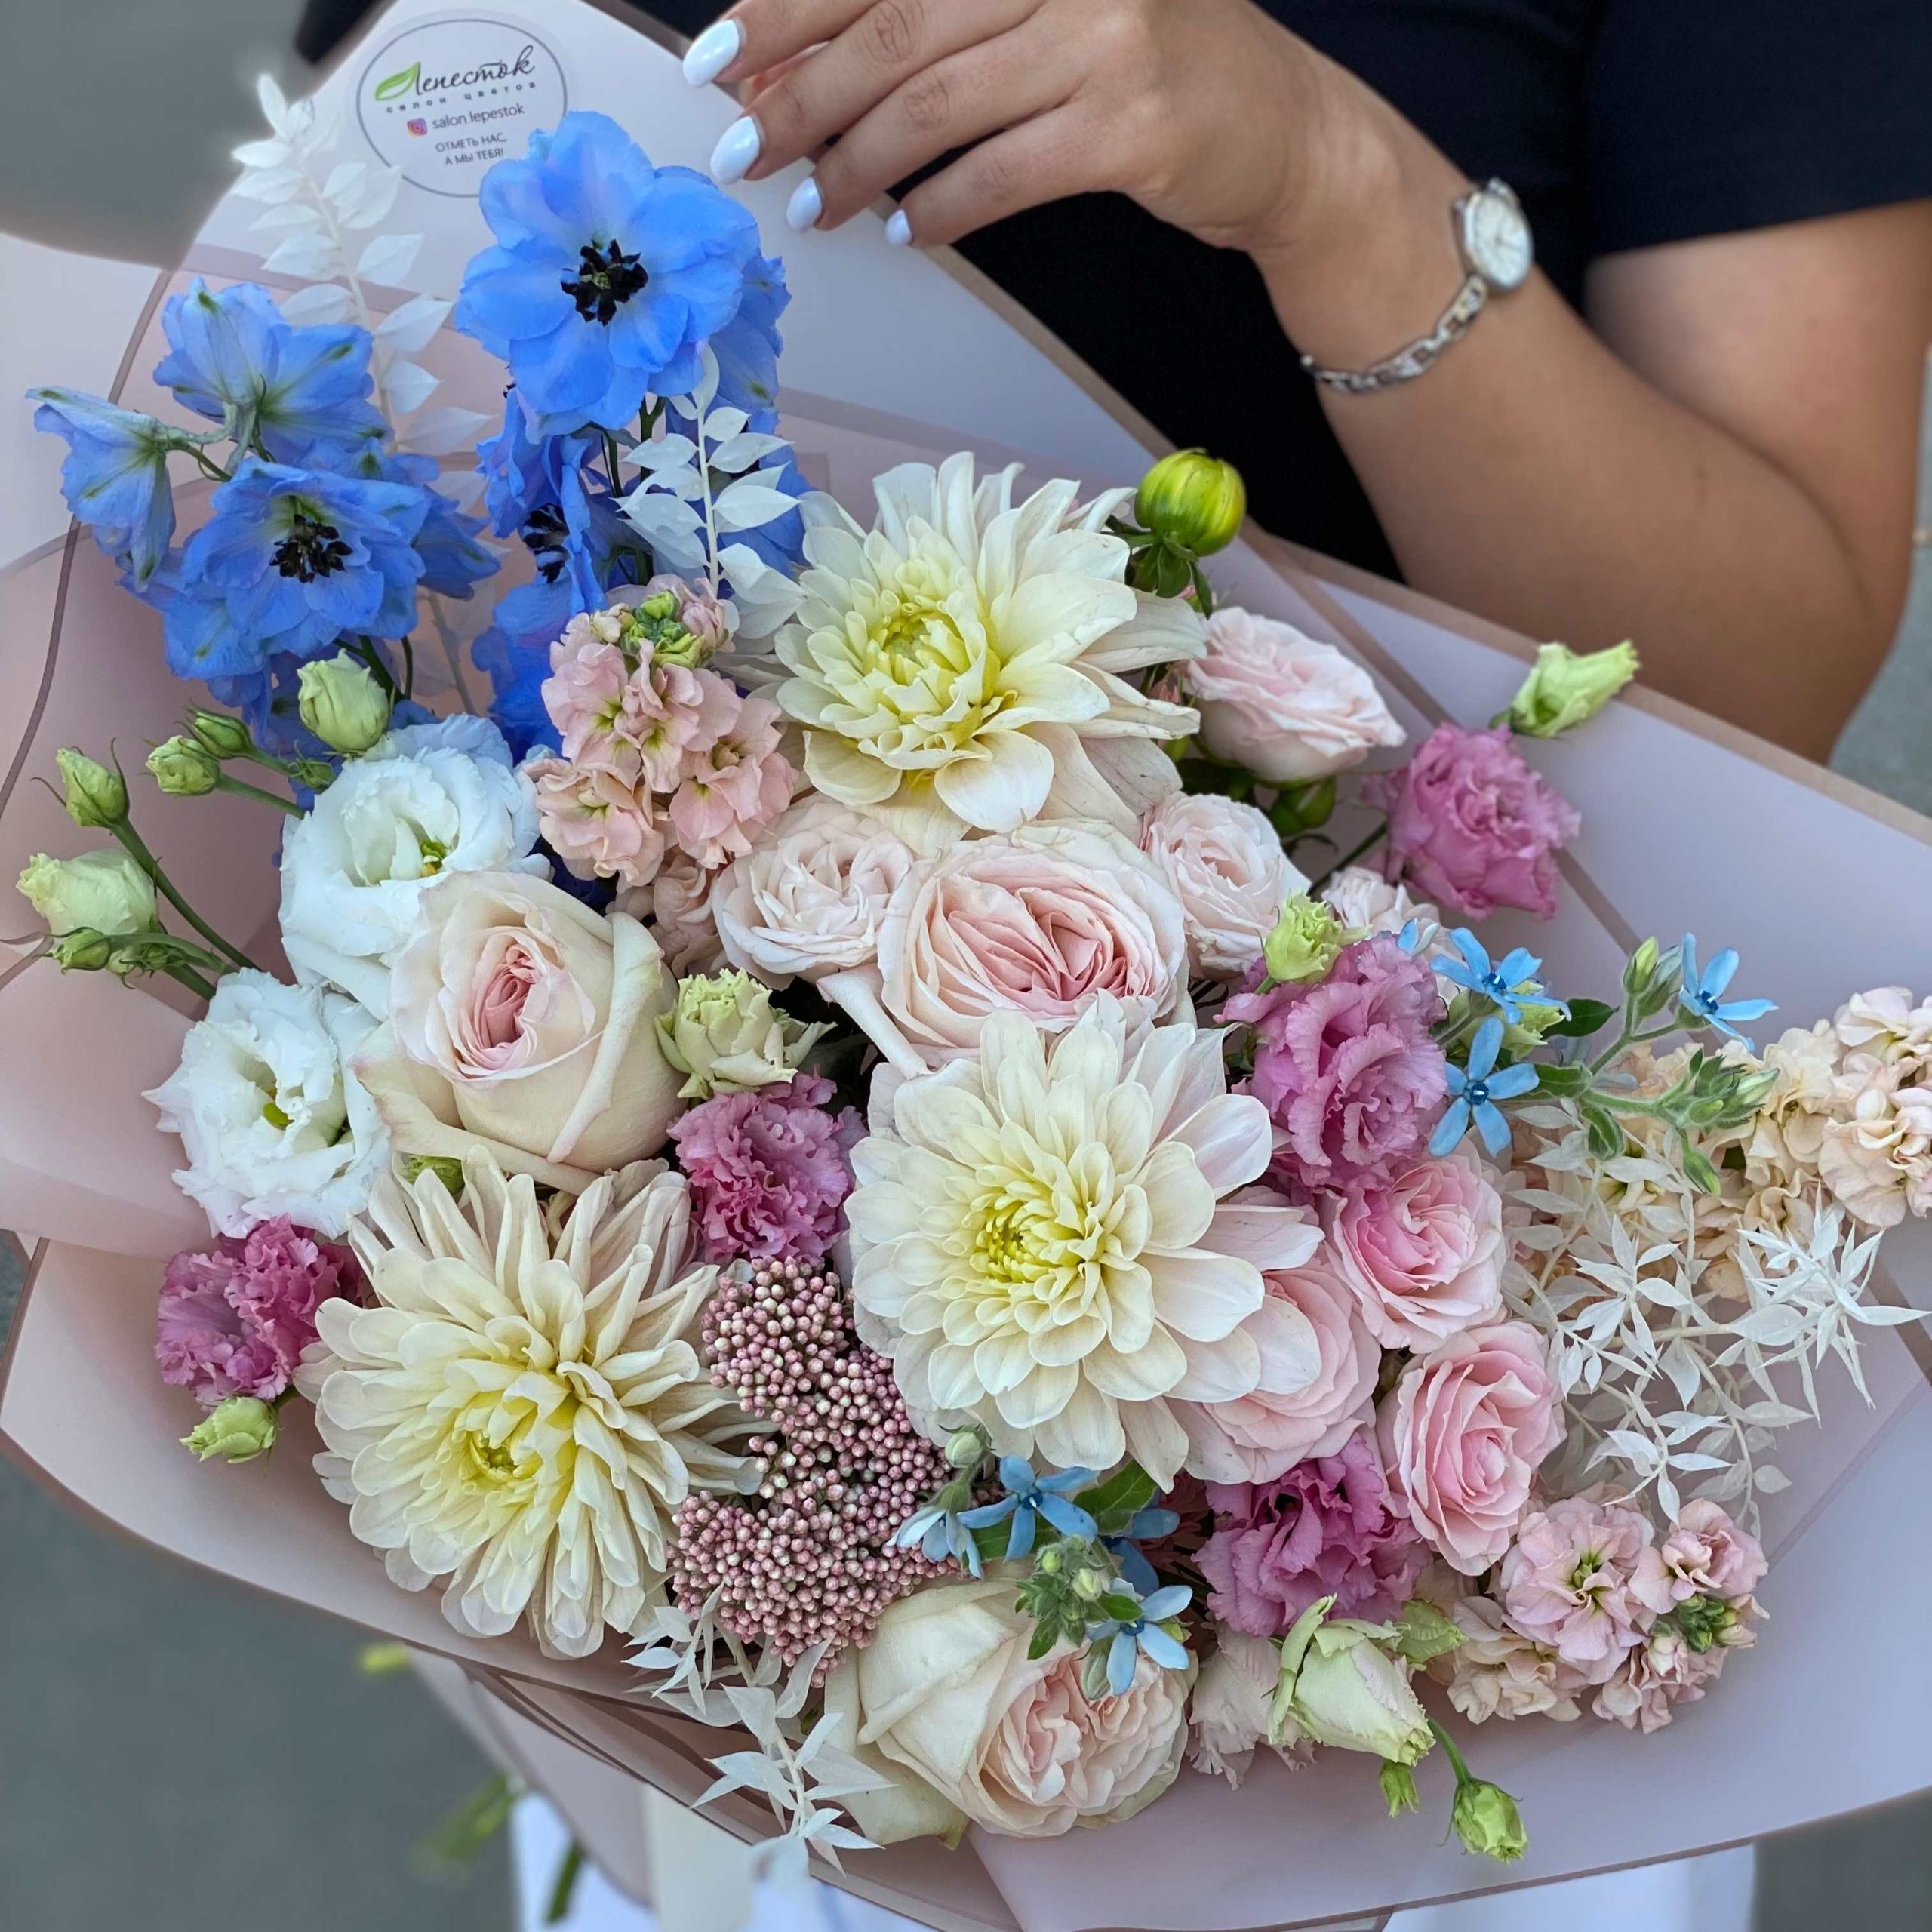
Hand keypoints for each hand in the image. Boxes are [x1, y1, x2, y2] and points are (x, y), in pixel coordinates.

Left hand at [687, 0, 1390, 260]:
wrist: (1284, 130)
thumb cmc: (1148, 67)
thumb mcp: (1048, 14)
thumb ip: (939, 22)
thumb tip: (797, 63)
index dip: (789, 7)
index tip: (720, 56)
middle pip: (897, 25)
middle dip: (803, 94)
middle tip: (744, 150)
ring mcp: (1109, 39)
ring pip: (938, 105)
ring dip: (859, 163)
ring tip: (816, 204)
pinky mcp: (1132, 127)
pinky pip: (999, 173)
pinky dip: (938, 208)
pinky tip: (902, 229)